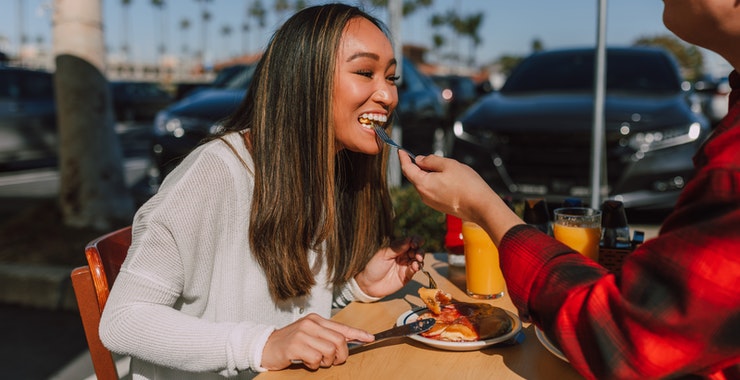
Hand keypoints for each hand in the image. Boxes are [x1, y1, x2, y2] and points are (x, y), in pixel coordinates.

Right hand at [261, 313, 373, 369]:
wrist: (264, 346)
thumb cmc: (289, 343)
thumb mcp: (309, 335)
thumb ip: (327, 336)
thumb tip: (348, 341)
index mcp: (316, 320)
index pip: (342, 327)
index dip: (358, 334)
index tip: (370, 338)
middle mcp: (310, 324)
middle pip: (339, 341)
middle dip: (341, 355)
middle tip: (334, 360)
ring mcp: (302, 334)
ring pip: (330, 350)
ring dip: (326, 361)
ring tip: (317, 360)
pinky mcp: (295, 346)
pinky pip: (316, 358)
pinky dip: (314, 365)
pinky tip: (306, 362)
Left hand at [354, 236, 424, 297]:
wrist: (369, 284)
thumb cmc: (374, 266)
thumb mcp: (383, 254)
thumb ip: (396, 247)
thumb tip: (409, 239)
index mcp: (398, 247)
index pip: (411, 240)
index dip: (416, 240)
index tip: (414, 244)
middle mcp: (404, 255)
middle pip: (418, 249)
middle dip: (420, 251)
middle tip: (417, 254)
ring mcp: (406, 265)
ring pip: (419, 259)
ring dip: (420, 258)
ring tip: (417, 260)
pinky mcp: (407, 275)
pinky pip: (415, 269)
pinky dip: (417, 267)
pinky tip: (414, 267)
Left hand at [399, 151, 523, 244]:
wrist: (481, 207)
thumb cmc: (467, 185)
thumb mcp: (449, 164)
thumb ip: (431, 160)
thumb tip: (419, 160)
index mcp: (423, 184)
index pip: (407, 169)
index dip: (404, 158)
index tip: (401, 151)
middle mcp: (424, 195)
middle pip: (414, 177)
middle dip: (418, 165)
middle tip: (427, 157)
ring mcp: (431, 203)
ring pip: (424, 184)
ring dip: (429, 174)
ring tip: (445, 168)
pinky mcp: (439, 206)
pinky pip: (432, 191)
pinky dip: (434, 182)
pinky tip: (448, 178)